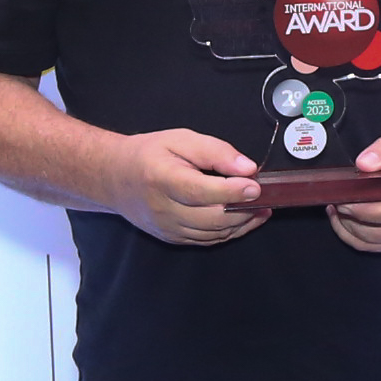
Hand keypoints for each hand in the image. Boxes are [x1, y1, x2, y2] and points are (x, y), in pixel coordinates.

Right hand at [116, 128, 268, 244]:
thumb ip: (214, 151)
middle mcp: (163, 208)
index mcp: (161, 178)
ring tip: (261, 208)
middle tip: (264, 197)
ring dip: (242, 223)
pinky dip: (230, 232)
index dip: (230, 191)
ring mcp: (167, 228)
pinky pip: (208, 240)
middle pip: (211, 218)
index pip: (199, 191)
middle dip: (243, 210)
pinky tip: (245, 218)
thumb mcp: (180, 139)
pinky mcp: (173, 238)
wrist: (116, 178)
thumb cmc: (148, 155)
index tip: (255, 186)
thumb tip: (246, 168)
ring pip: (213, 233)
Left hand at [327, 131, 380, 253]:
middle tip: (335, 200)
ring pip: (376, 242)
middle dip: (351, 219)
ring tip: (336, 209)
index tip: (344, 197)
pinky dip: (357, 238)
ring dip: (350, 230)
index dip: (366, 208)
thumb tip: (363, 164)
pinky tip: (345, 221)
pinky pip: (379, 246)